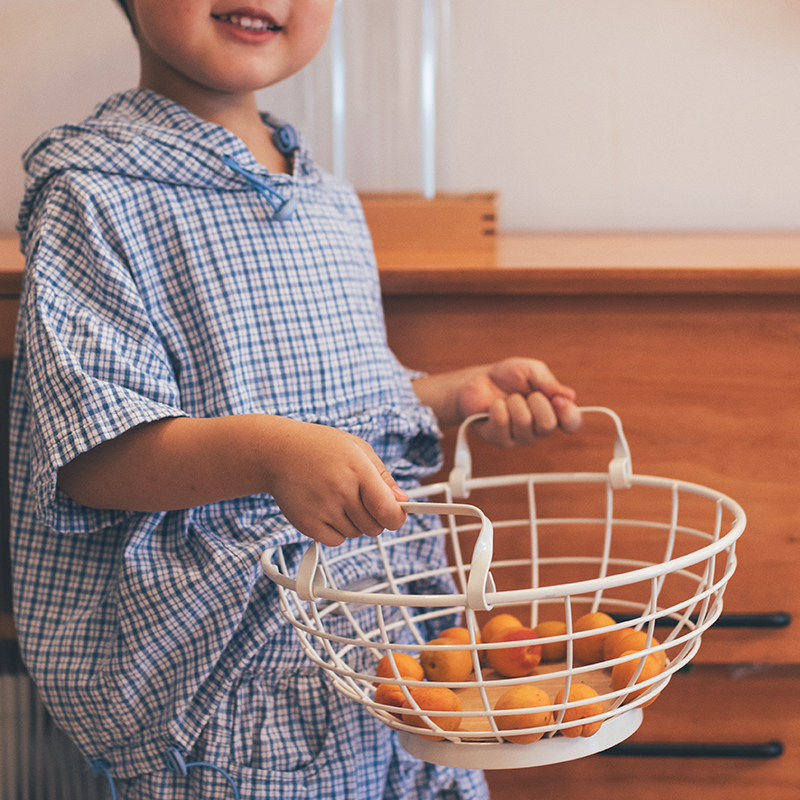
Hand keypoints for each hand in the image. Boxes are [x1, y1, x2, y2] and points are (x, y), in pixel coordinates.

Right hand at [264, 421, 408, 546]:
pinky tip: (327, 509)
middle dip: (374, 518)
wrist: (278, 452)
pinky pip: (335, 541)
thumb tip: (401, 501)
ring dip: (354, 523)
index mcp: (358, 469)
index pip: (387, 510)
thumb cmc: (322, 448)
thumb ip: (383, 477)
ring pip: (355, 534)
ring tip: (339, 499)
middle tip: (362, 501)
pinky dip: (336, 531)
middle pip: (374, 527)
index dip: (397, 518)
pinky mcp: (306, 524)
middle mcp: (340, 491)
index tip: (396, 515)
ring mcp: (322, 509)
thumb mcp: (358, 449)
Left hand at [456, 358, 581, 446]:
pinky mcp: (500, 440)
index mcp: (553, 412)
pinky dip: (498, 406)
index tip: (557, 399)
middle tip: (525, 394)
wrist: (478, 381)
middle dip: (535, 401)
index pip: (572, 424)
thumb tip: (570, 396)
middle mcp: (538, 429)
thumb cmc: (508, 377)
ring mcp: (519, 437)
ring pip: (523, 422)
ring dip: (513, 401)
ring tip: (508, 399)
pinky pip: (502, 422)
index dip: (568, 413)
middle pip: (548, 425)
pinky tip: (495, 407)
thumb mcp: (531, 371)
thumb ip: (549, 382)